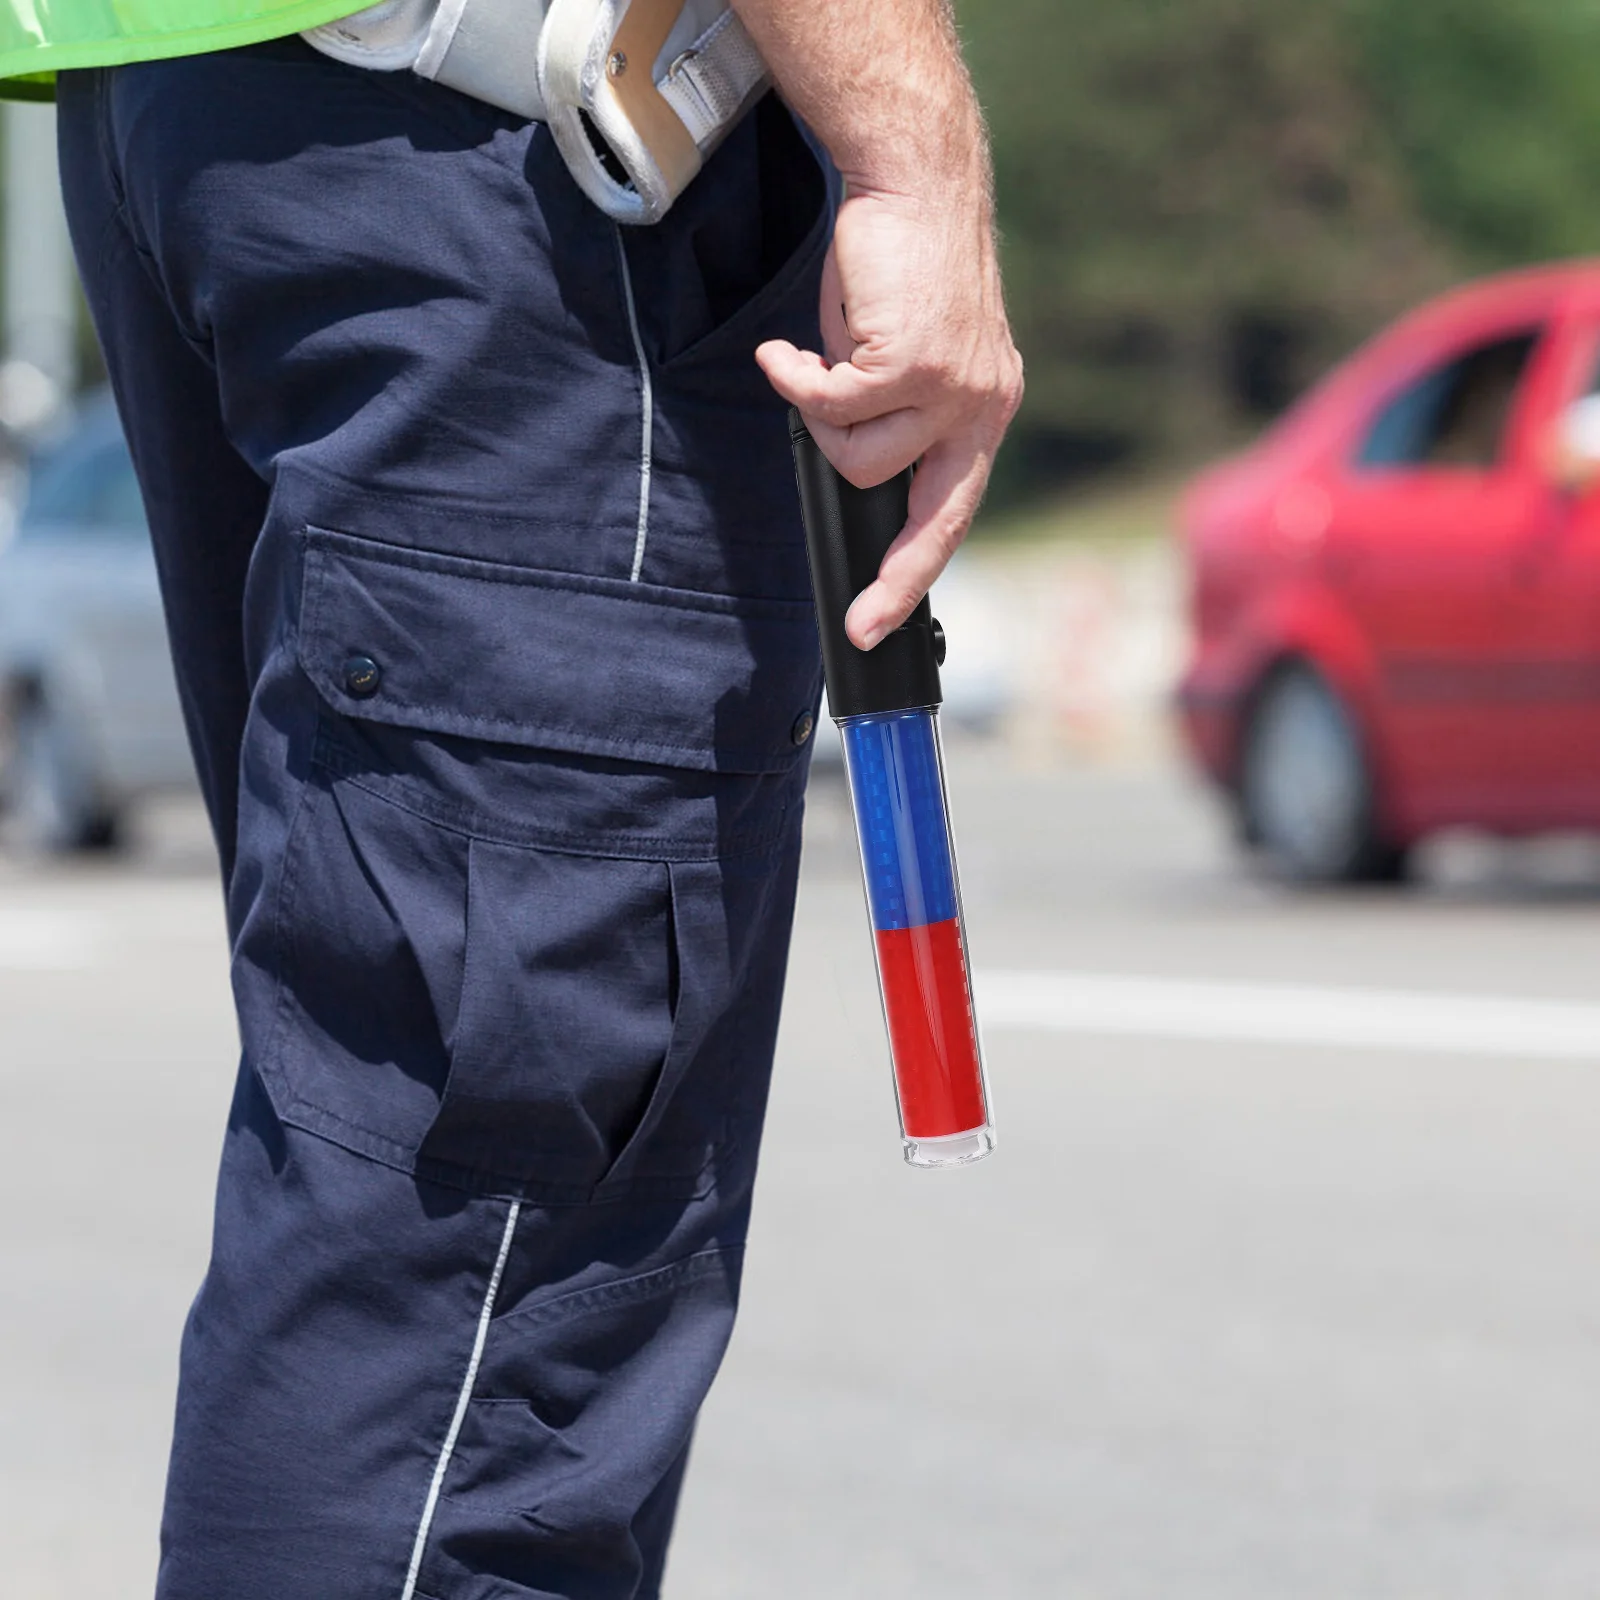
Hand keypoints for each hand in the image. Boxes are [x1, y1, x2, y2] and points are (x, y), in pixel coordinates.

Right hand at [756, 183, 1022, 648]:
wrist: (912, 184)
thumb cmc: (897, 268)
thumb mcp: (904, 353)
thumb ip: (891, 412)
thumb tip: (847, 460)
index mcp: (985, 412)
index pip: (954, 512)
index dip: (916, 572)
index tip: (881, 623)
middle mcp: (982, 407)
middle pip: (929, 521)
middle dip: (894, 582)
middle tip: (859, 621)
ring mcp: (952, 389)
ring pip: (859, 458)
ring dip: (818, 419)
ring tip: (809, 368)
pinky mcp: (913, 364)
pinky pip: (829, 407)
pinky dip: (795, 379)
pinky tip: (787, 351)